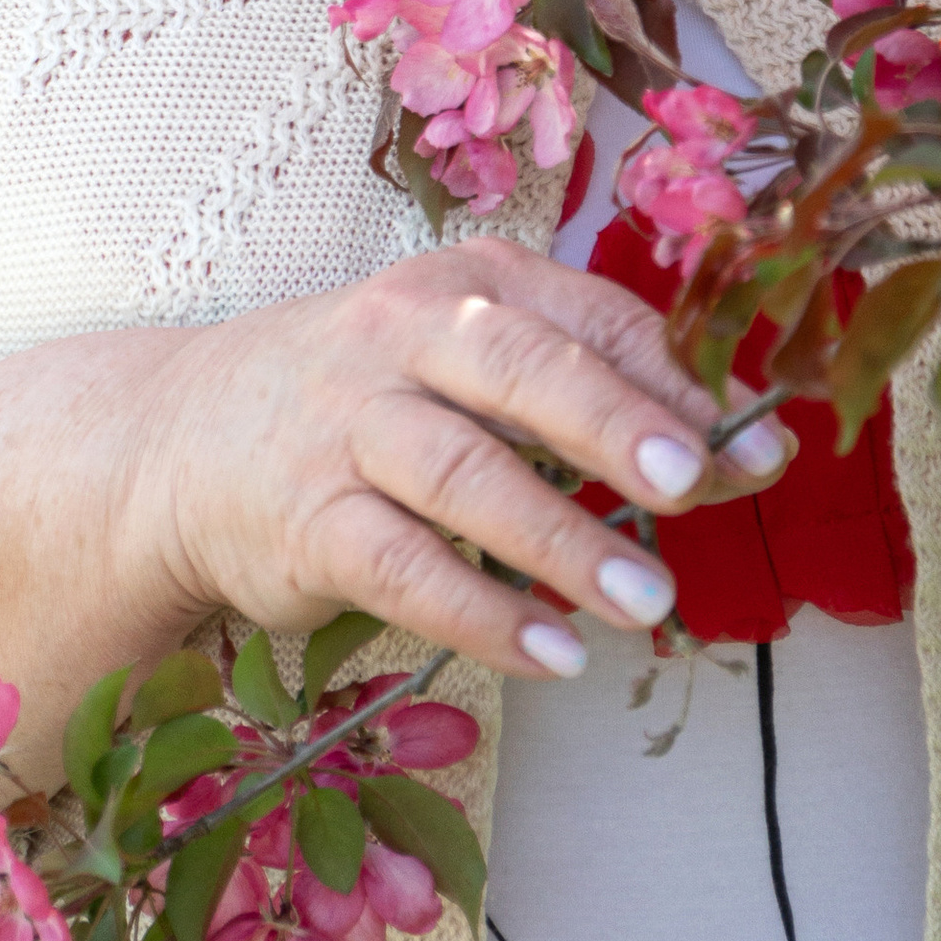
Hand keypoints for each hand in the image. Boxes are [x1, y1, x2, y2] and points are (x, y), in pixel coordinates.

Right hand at [136, 239, 790, 679]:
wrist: (179, 441)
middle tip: (692, 482)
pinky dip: (484, 615)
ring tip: (649, 602)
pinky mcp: (306, 519)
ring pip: (462, 473)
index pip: (583, 318)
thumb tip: (741, 449)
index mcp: (458, 284)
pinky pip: (404, 568)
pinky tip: (553, 655)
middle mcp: (398, 337)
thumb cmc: (363, 401)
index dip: (675, 380)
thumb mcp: (461, 364)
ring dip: (561, 541)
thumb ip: (583, 393)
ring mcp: (345, 426)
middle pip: (515, 368)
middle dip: (610, 423)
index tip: (760, 445)